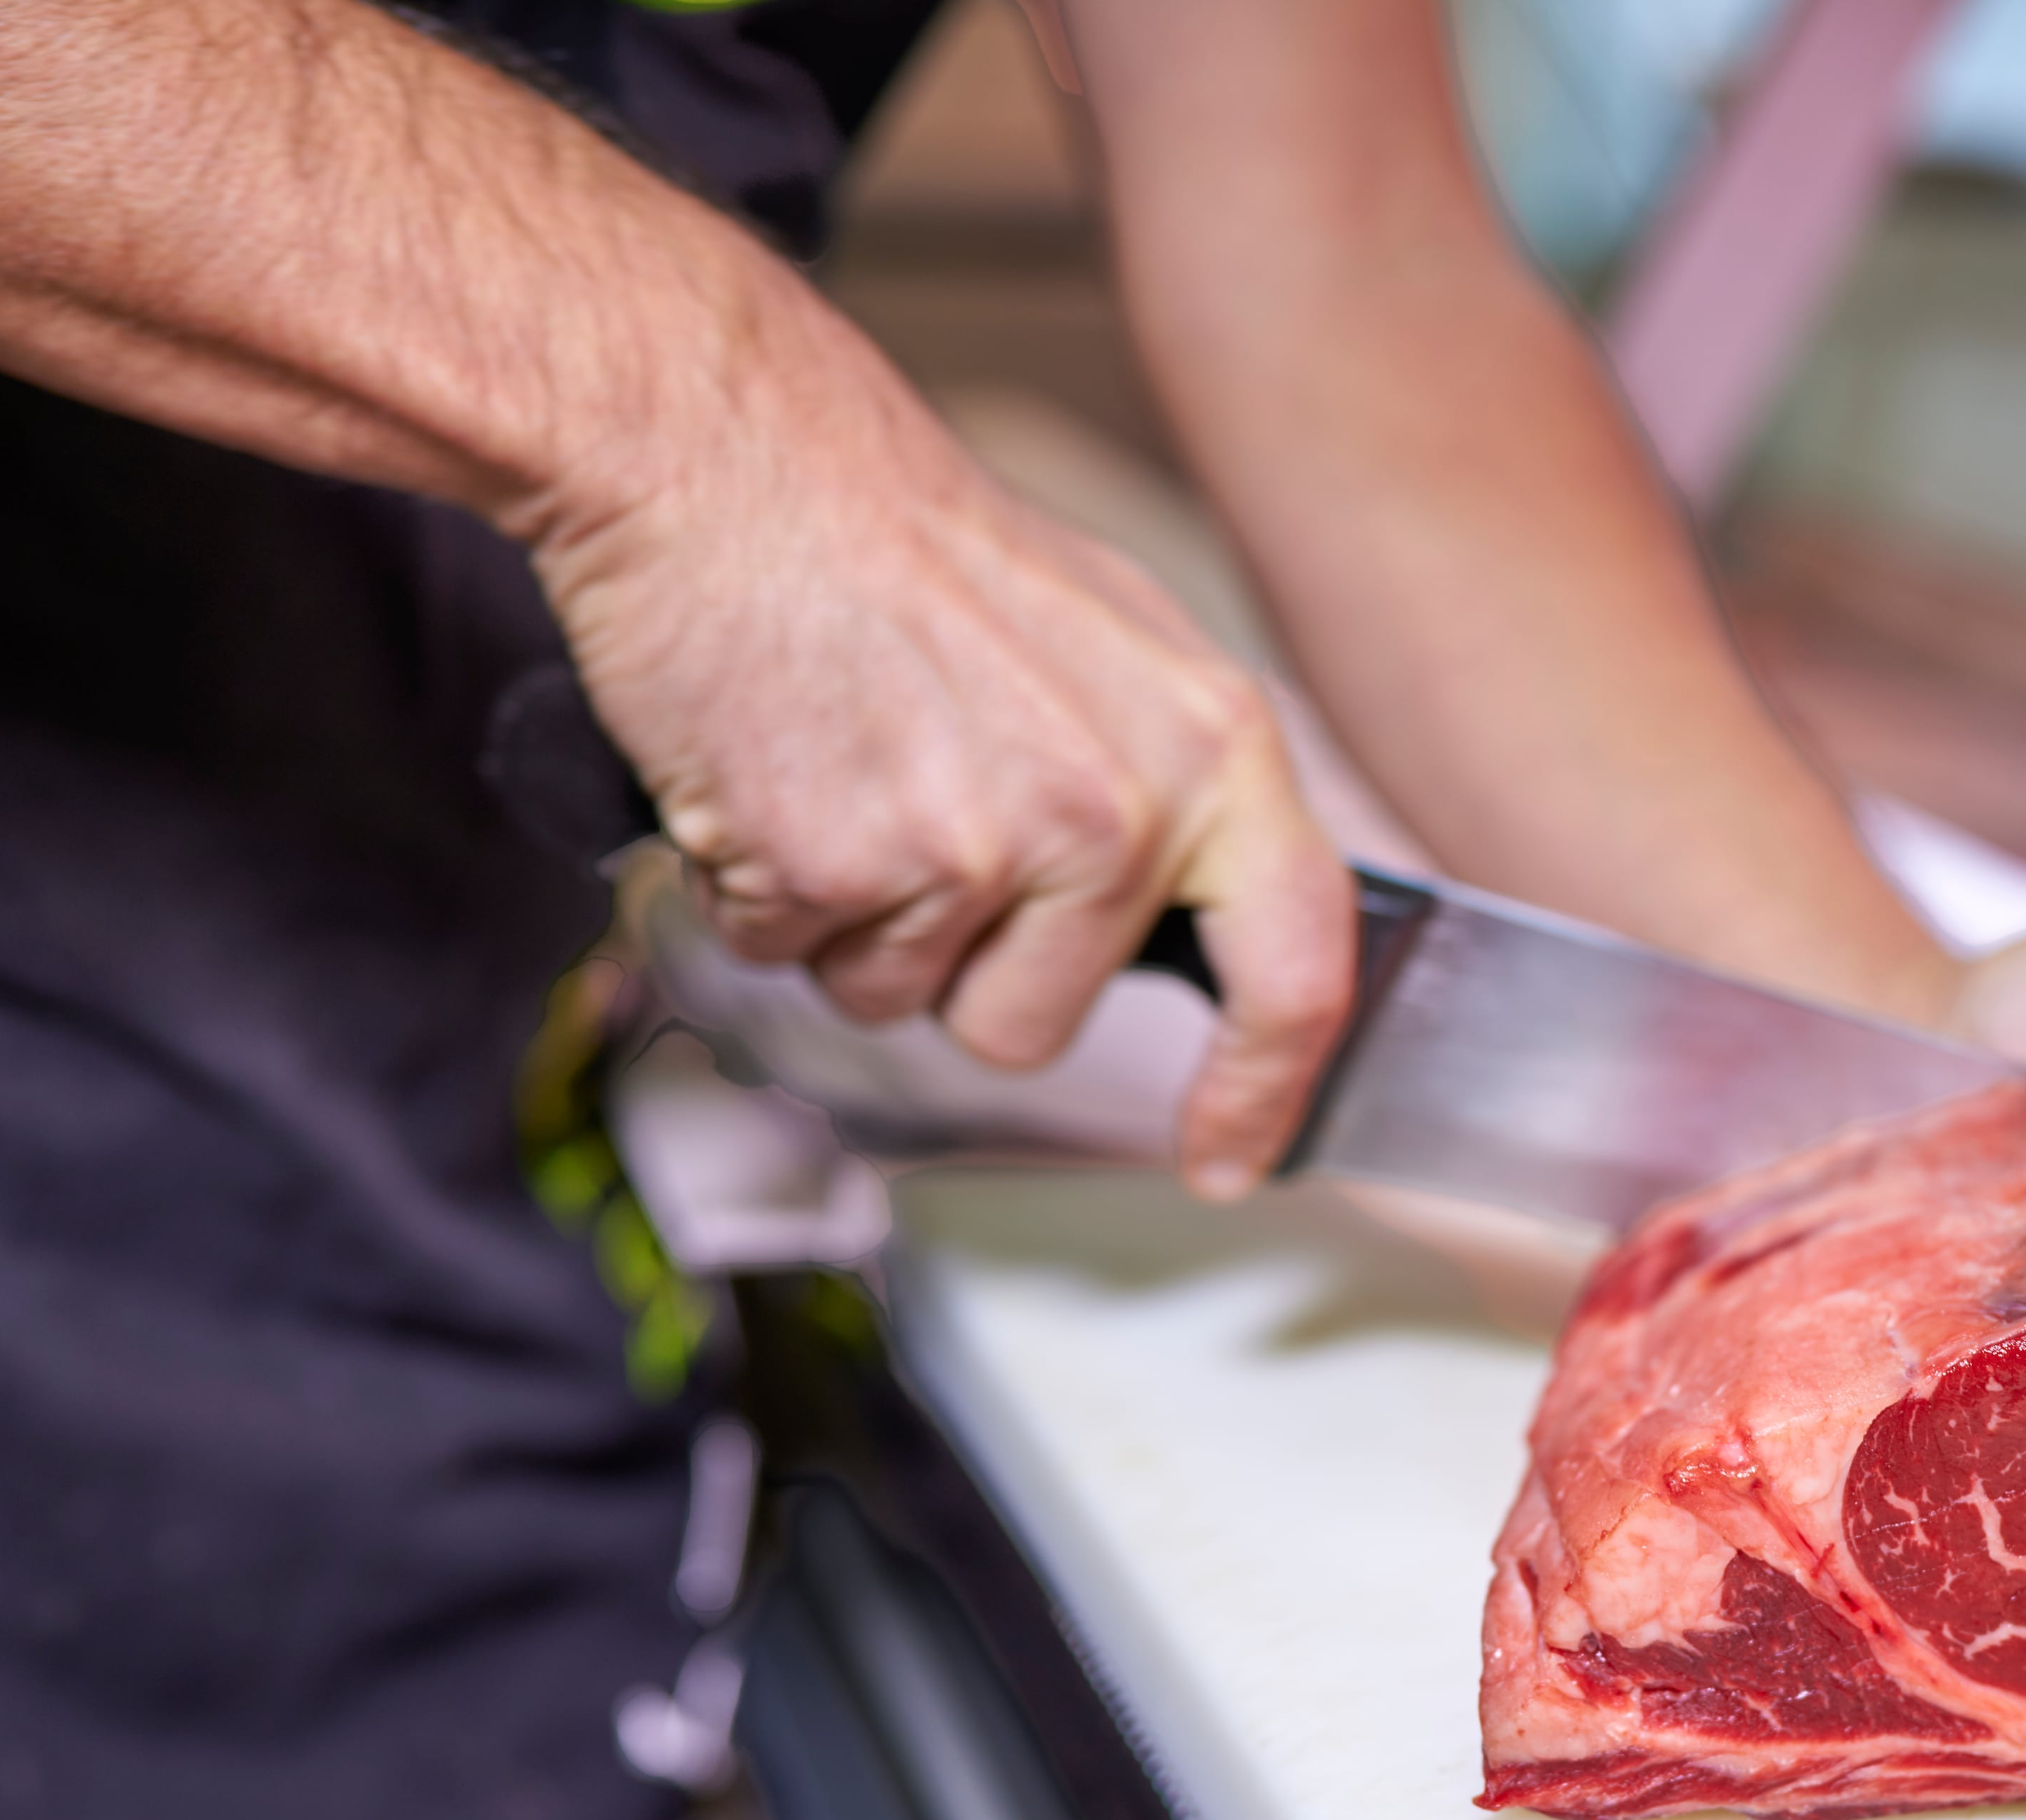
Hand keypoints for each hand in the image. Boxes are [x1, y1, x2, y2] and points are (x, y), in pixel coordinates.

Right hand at [527, 342, 1354, 1198]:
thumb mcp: (1116, 646)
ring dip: (853, 919)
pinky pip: (792, 954)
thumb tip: (1222, 924)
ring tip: (845, 765)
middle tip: (915, 809)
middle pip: (1035, 1026)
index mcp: (1213, 749)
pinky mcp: (842, 866)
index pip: (1296, 966)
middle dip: (957, 964)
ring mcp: (980, 845)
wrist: (729, 457)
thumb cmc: (907, 543)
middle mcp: (1118, 810)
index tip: (1232, 1156)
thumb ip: (1179, 789)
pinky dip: (762, 886)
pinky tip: (774, 767)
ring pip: (902, 1000)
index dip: (1267, 1087)